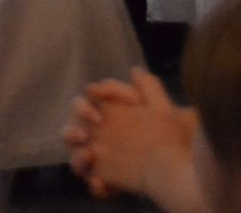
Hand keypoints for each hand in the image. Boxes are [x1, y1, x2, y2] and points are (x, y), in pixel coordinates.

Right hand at [67, 68, 197, 199]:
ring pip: (77, 158)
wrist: (182, 172)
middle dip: (72, 131)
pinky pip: (94, 184)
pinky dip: (95, 185)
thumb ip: (148, 87)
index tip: (95, 114)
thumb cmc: (169, 138)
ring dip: (77, 158)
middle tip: (84, 135)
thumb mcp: (162, 110)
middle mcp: (100, 138)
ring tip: (89, 158)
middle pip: (72, 131)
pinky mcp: (108, 182)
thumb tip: (134, 69)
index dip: (83, 107)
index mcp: (108, 118)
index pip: (84, 107)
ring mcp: (102, 162)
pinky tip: (103, 184)